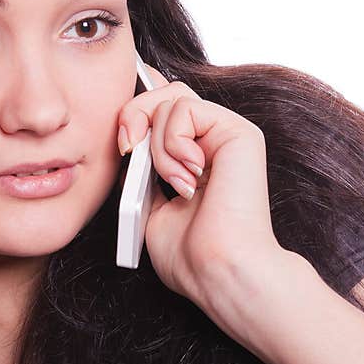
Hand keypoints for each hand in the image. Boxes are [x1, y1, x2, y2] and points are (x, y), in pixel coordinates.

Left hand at [117, 64, 285, 326]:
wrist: (219, 271)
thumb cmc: (192, 254)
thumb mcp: (150, 208)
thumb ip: (143, 174)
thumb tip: (129, 144)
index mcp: (199, 157)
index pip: (168, 108)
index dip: (140, 108)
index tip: (123, 141)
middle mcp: (216, 141)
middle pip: (167, 92)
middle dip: (136, 115)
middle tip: (128, 149)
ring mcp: (229, 134)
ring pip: (172, 99)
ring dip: (157, 144)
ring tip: (174, 182)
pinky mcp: (240, 132)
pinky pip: (185, 109)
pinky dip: (172, 141)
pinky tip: (188, 176)